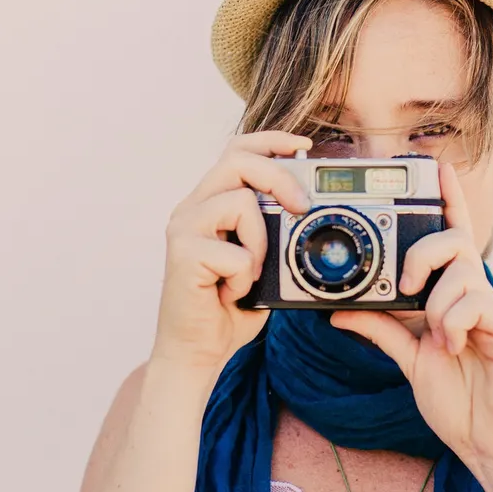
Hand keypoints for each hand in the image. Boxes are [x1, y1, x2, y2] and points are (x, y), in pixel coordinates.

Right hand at [152, 131, 312, 377]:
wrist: (196, 351)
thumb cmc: (228, 307)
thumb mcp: (261, 260)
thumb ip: (274, 229)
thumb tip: (309, 207)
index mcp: (210, 202)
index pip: (237, 150)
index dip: (271, 140)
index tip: (303, 147)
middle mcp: (192, 207)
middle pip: (237, 159)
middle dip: (279, 177)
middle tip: (303, 206)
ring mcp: (184, 228)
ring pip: (240, 201)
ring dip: (261, 241)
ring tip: (252, 273)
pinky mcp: (183, 253)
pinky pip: (236, 252)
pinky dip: (245, 277)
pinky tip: (232, 294)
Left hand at [330, 163, 492, 480]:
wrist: (489, 443)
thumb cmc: (458, 400)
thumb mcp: (409, 360)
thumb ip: (380, 330)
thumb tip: (339, 310)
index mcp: (451, 296)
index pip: (449, 238)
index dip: (445, 202)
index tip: (435, 168)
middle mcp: (472, 296)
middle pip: (454, 242)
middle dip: (423, 253)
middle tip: (405, 287)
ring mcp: (491, 311)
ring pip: (463, 270)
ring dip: (437, 300)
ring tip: (435, 336)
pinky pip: (477, 302)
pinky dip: (453, 321)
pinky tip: (452, 345)